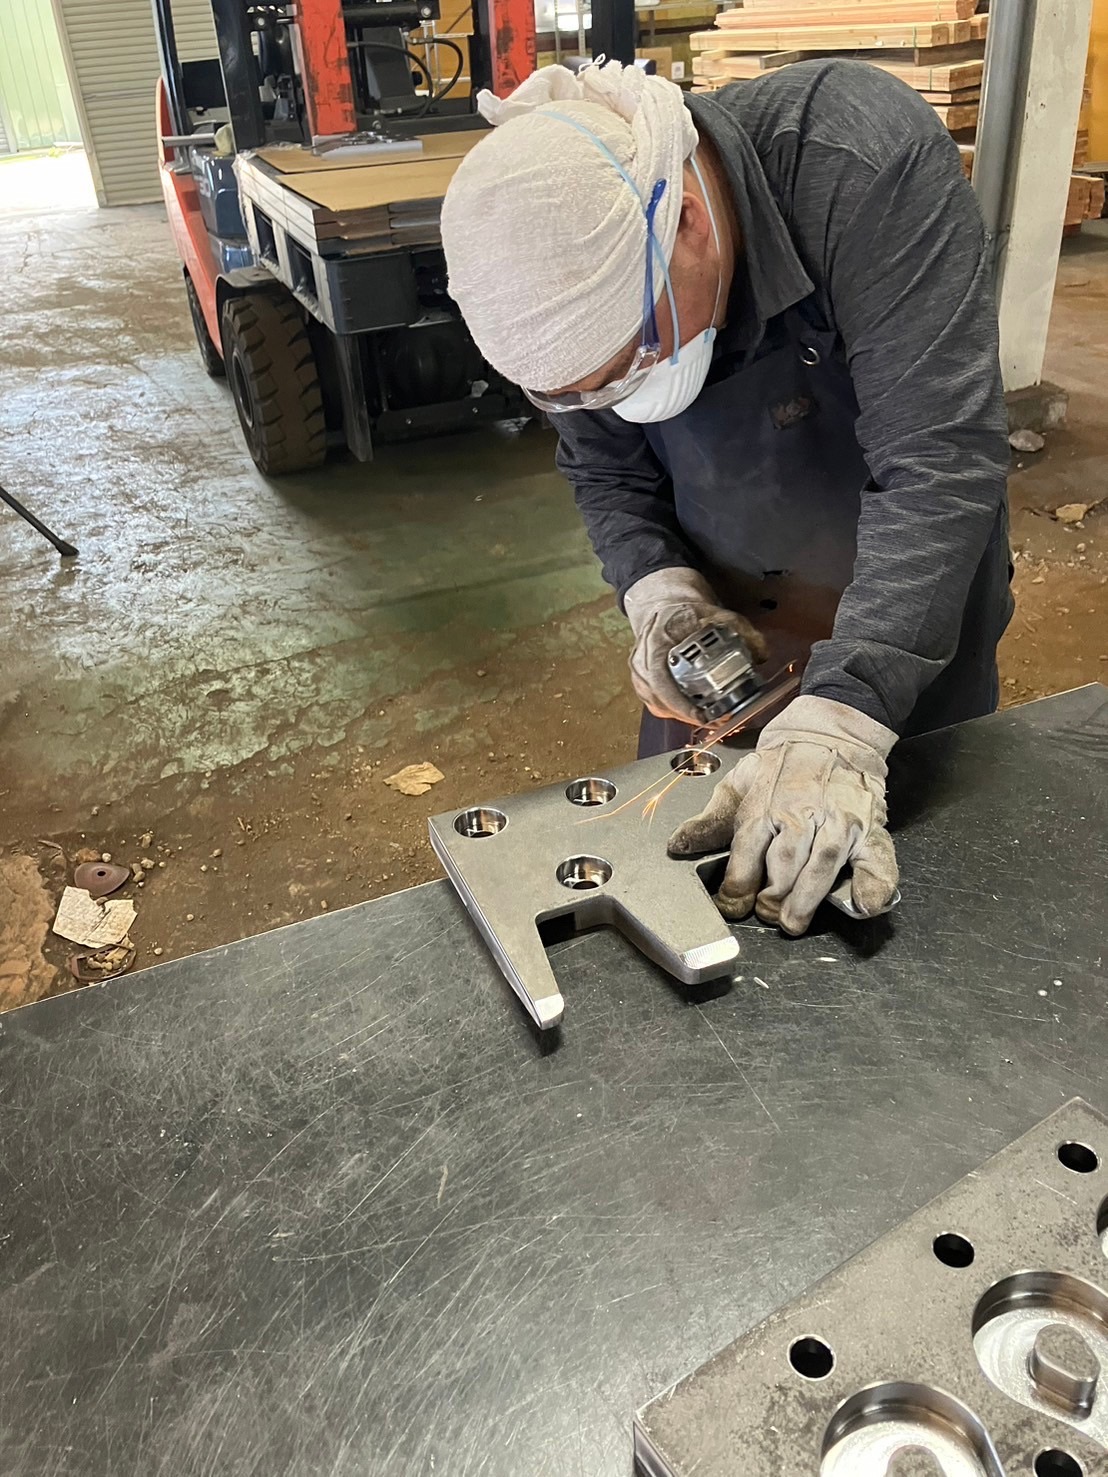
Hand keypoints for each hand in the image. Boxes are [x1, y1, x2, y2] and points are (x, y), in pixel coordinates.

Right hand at [624, 568, 766, 723]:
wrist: (663, 608)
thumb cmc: (684, 612)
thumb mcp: (713, 613)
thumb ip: (739, 629)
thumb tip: (762, 653)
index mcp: (654, 644)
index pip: (660, 680)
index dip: (679, 703)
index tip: (702, 716)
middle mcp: (641, 662)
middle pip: (659, 701)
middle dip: (689, 716)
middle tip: (718, 721)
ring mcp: (639, 675)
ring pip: (658, 706)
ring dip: (684, 717)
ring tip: (712, 719)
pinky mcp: (644, 684)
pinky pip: (658, 706)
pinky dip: (678, 712)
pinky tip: (698, 713)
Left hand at [667, 696, 898, 934]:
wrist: (830, 733)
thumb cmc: (781, 765)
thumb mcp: (739, 784)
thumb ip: (711, 820)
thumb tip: (678, 845)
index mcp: (764, 806)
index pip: (746, 853)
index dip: (737, 887)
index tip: (732, 906)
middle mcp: (801, 813)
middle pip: (784, 865)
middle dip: (771, 898)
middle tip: (766, 915)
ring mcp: (839, 821)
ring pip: (822, 865)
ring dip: (807, 899)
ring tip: (794, 922)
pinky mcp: (869, 826)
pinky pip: (876, 858)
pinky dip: (874, 884)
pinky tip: (864, 904)